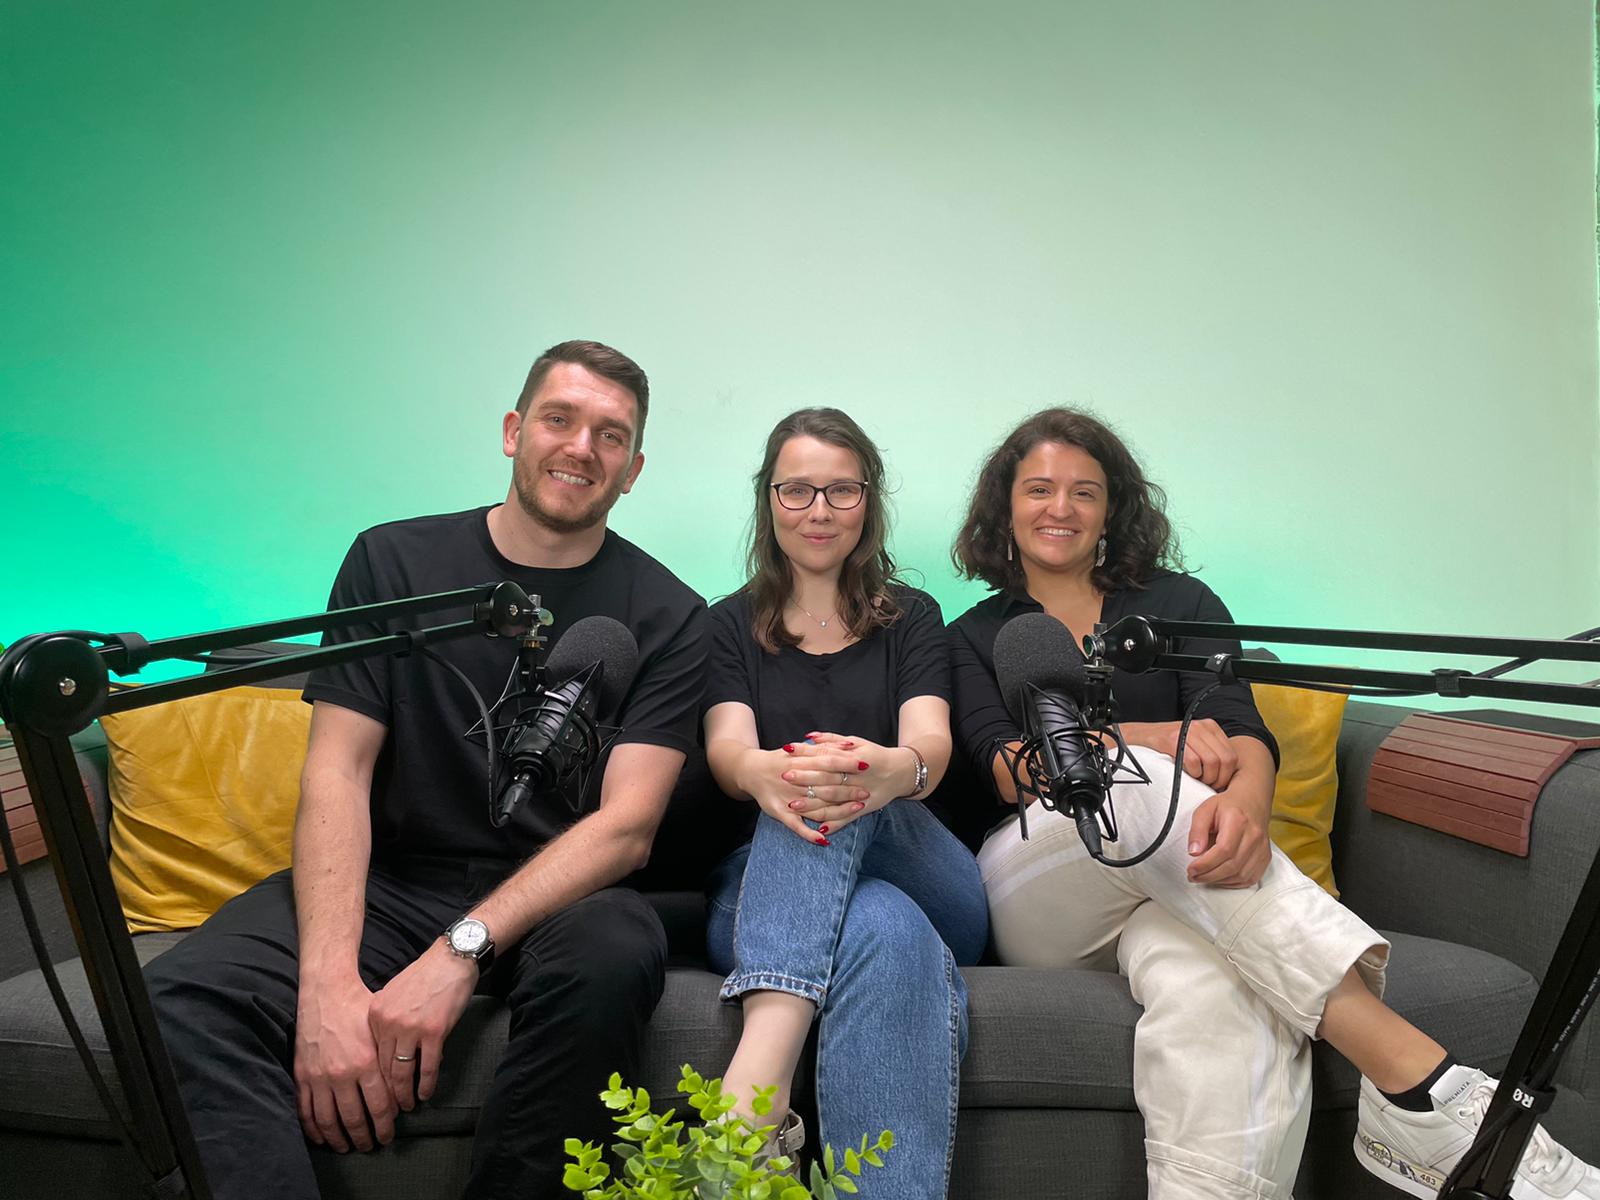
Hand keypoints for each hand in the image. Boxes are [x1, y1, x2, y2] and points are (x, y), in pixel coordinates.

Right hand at [294, 975, 393, 1151]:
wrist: (326, 992)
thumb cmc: (359, 1008)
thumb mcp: (381, 1032)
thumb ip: (389, 1061)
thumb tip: (402, 1090)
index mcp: (366, 1062)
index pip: (379, 1106)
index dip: (385, 1125)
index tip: (388, 1136)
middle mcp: (342, 1074)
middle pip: (354, 1119)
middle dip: (364, 1138)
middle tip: (371, 1146)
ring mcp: (319, 1077)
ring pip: (329, 1121)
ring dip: (339, 1139)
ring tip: (348, 1147)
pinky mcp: (302, 1076)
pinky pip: (306, 1111)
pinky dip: (314, 1129)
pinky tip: (321, 1137)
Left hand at [366, 942, 477, 1111]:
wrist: (451, 958)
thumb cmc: (425, 976)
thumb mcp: (393, 995)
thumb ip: (385, 1021)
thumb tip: (385, 1050)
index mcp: (375, 1014)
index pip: (371, 1056)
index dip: (375, 1080)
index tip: (377, 1095)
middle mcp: (388, 1023)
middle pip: (383, 1069)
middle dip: (387, 1094)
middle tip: (390, 1110)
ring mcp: (411, 1028)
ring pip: (403, 1073)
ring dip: (405, 1094)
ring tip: (408, 1106)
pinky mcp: (434, 1032)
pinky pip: (428, 1067)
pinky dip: (427, 1084)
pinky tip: (426, 1094)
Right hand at [737, 744, 867, 843]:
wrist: (750, 771)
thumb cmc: (780, 760)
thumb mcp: (799, 750)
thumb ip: (822, 748)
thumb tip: (849, 746)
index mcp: (800, 763)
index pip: (828, 763)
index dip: (847, 765)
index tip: (866, 766)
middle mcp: (795, 781)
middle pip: (827, 786)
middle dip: (848, 789)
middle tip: (866, 792)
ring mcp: (788, 799)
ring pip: (816, 807)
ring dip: (838, 811)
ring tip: (857, 810)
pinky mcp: (780, 814)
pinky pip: (796, 827)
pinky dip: (810, 834)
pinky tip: (824, 840)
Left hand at [785, 731, 913, 833]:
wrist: (901, 772)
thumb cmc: (874, 755)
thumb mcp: (857, 742)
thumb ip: (832, 739)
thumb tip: (808, 736)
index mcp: (854, 757)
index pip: (826, 755)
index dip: (807, 754)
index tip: (788, 752)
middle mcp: (856, 776)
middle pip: (827, 777)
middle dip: (805, 778)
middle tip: (784, 776)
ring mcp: (860, 794)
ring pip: (833, 800)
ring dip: (812, 804)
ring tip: (792, 805)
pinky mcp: (865, 809)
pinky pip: (847, 818)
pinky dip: (833, 824)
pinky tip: (817, 830)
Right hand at [1121, 719, 1238, 788]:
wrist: (1138, 737)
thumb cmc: (1166, 746)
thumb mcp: (1194, 744)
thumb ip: (1211, 752)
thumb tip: (1227, 776)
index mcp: (1210, 727)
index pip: (1232, 756)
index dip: (1226, 775)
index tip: (1216, 784)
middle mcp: (1200, 726)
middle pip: (1225, 760)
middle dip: (1218, 778)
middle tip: (1206, 784)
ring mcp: (1186, 731)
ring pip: (1212, 761)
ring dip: (1205, 777)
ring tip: (1195, 779)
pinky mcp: (1172, 739)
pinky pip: (1193, 761)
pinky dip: (1192, 773)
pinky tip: (1185, 773)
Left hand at [1185, 786, 1271, 887]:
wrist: (1252, 801)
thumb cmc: (1229, 805)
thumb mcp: (1206, 809)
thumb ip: (1197, 830)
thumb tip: (1194, 851)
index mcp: (1238, 821)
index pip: (1223, 850)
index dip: (1206, 864)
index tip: (1191, 869)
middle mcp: (1253, 836)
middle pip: (1232, 865)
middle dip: (1208, 875)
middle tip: (1193, 876)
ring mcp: (1261, 848)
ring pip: (1241, 875)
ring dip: (1219, 880)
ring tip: (1203, 876)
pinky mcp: (1265, 858)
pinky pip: (1249, 878)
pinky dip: (1232, 882)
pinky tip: (1219, 877)